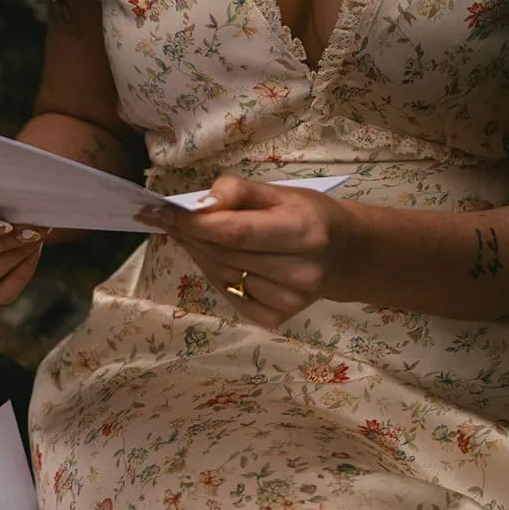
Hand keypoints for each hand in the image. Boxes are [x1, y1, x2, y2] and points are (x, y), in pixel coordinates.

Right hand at [0, 193, 48, 304]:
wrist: (16, 200)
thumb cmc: (0, 182)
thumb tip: (19, 182)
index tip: (5, 223)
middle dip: (3, 242)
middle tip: (32, 229)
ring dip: (14, 255)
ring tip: (36, 236)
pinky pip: (0, 293)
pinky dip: (20, 275)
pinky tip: (33, 253)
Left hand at [157, 176, 362, 327]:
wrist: (346, 257)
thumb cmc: (310, 217)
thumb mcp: (281, 192)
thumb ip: (239, 191)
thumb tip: (199, 203)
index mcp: (303, 233)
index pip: (234, 232)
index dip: (194, 224)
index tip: (162, 212)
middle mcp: (298, 272)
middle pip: (223, 254)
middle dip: (189, 235)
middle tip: (165, 219)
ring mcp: (287, 301)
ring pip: (221, 276)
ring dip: (199, 254)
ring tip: (190, 235)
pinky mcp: (275, 318)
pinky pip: (228, 294)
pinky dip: (215, 275)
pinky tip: (216, 259)